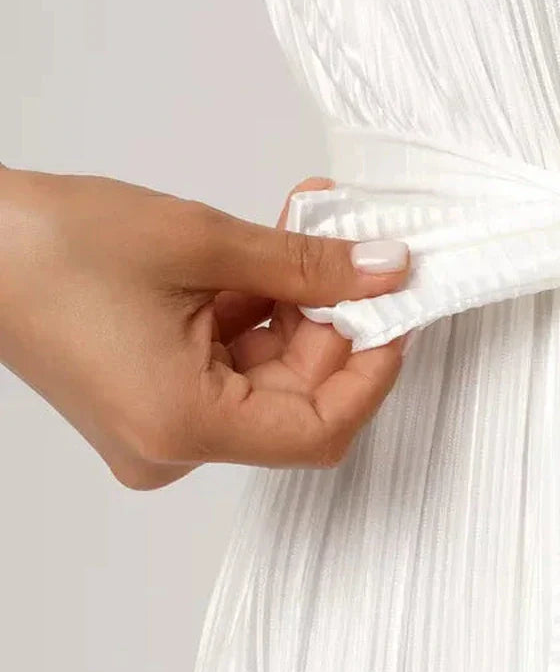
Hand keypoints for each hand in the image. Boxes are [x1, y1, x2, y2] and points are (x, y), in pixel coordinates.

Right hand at [0, 168, 411, 487]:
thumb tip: (384, 271)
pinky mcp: (149, 399)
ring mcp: (159, 427)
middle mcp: (172, 446)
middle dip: (335, 319)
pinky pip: (228, 366)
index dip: (374, 369)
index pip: (321, 429)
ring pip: (266, 377)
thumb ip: (306, 266)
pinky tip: (268, 250)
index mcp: (184, 427)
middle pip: (297, 399)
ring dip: (297, 305)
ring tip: (309, 225)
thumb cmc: (47, 248)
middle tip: (358, 244)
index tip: (399, 309)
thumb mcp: (201, 243)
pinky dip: (255, 312)